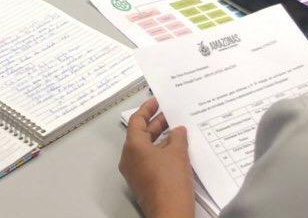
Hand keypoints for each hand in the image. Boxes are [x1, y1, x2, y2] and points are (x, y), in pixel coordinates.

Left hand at [119, 99, 194, 217]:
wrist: (170, 213)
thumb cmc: (170, 180)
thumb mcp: (177, 153)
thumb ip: (177, 137)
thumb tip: (177, 130)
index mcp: (132, 146)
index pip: (136, 120)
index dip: (147, 108)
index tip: (157, 101)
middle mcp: (129, 158)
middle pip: (141, 134)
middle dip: (157, 123)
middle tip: (172, 114)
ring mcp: (135, 172)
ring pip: (146, 148)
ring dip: (161, 138)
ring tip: (178, 130)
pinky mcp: (143, 182)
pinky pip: (150, 160)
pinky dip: (161, 152)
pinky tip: (177, 150)